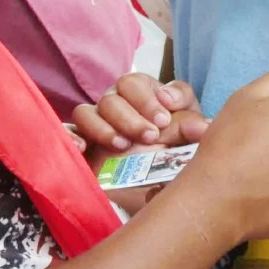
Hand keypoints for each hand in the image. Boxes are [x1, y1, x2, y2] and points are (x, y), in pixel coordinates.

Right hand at [73, 73, 208, 149]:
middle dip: (131, 116)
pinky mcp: (81, 147)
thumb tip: (201, 127)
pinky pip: (67, 134)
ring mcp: (95, 125)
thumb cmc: (172, 151)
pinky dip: (70, 137)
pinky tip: (82, 148)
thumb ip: (193, 127)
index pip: (135, 82)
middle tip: (151, 136)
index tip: (163, 119)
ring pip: (86, 112)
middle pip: (111, 97)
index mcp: (140, 96)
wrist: (154, 185)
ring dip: (104, 127)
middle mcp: (115, 106)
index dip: (147, 98)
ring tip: (122, 146)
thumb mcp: (186, 137)